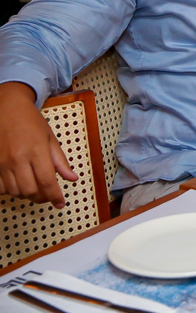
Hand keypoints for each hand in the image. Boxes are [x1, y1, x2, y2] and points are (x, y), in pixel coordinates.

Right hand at [0, 82, 77, 207]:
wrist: (7, 108)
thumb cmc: (31, 121)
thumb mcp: (50, 138)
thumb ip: (60, 161)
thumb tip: (72, 178)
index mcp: (36, 151)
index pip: (47, 181)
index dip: (54, 196)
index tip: (60, 204)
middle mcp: (18, 159)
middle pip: (30, 190)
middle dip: (41, 197)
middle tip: (48, 195)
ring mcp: (3, 163)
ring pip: (15, 191)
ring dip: (27, 195)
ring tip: (35, 188)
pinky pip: (1, 187)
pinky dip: (11, 190)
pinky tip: (19, 183)